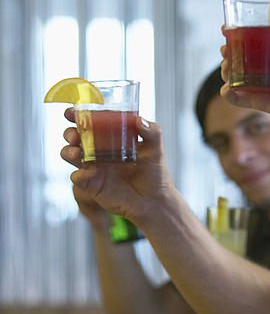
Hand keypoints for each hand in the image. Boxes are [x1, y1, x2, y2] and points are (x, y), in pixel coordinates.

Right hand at [61, 109, 177, 224]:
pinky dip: (79, 174)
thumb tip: (139, 120)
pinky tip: (91, 172)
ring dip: (69, 150)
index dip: (79, 114)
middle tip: (75, 134)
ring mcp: (94, 168)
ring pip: (70, 154)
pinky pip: (77, 177)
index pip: (91, 122)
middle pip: (74, 136)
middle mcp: (99, 151)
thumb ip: (152, 133)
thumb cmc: (155, 175)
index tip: (73, 111)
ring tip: (78, 152)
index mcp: (111, 138)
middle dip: (70, 132)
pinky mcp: (92, 185)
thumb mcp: (156, 150)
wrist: (155, 202)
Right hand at [220, 35, 269, 127]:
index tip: (226, 29)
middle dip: (228, 54)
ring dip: (226, 72)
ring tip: (225, 67)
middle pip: (241, 60)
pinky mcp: (262, 102)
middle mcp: (266, 71)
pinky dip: (232, 96)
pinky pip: (243, 99)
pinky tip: (227, 90)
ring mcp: (262, 87)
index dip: (238, 36)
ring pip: (237, 78)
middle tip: (225, 49)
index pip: (253, 43)